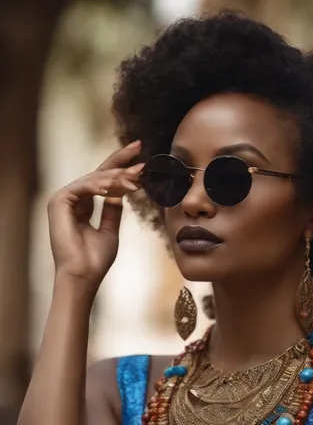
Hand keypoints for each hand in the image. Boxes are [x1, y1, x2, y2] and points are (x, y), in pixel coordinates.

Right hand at [48, 140, 144, 290]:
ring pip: (94, 179)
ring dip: (116, 177)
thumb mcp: (110, 230)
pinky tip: (115, 186)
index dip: (121, 166)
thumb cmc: (96, 260)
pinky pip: (82, 187)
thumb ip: (113, 211)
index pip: (103, 180)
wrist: (84, 276)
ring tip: (135, 179)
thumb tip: (122, 194)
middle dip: (120, 161)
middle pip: (99, 173)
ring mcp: (63, 199)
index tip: (140, 157)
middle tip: (139, 148)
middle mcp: (72, 199)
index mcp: (83, 205)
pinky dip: (99, 185)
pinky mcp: (58, 202)